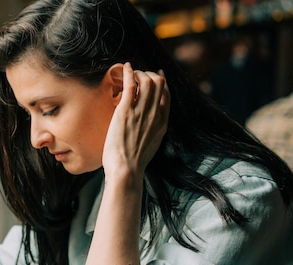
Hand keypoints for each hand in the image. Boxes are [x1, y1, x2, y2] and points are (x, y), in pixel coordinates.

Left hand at [103, 62, 169, 179]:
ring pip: (147, 81)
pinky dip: (129, 72)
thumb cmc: (133, 163)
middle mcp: (155, 115)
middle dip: (150, 74)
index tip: (156, 76)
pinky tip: (125, 67)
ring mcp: (141, 112)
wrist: (126, 170)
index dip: (162, 82)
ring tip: (131, 73)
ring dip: (139, 73)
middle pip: (159, 84)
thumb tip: (145, 129)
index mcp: (162, 123)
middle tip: (139, 75)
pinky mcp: (126, 111)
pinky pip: (131, 84)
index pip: (167, 95)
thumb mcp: (150, 146)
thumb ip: (151, 133)